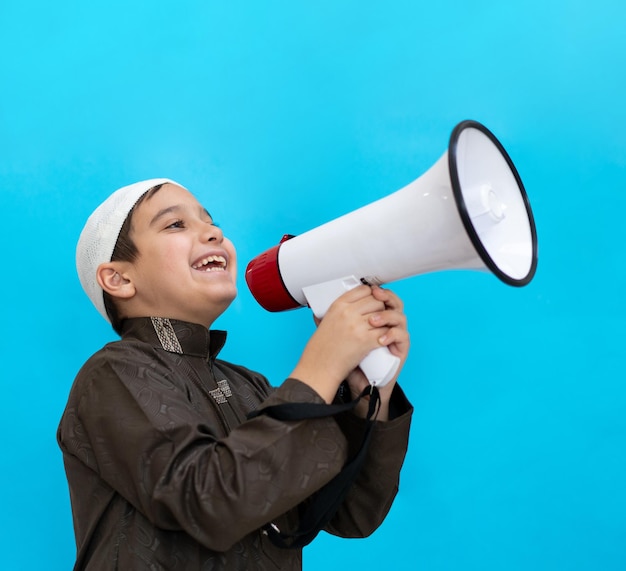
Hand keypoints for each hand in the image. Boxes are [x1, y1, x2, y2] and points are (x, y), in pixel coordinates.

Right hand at [289, 285, 392, 402]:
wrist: (320, 367)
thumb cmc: (320, 348)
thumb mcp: (324, 322)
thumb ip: (335, 311)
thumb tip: (346, 303)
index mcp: (338, 305)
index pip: (363, 289)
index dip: (371, 294)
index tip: (373, 300)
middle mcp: (348, 313)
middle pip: (375, 300)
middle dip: (380, 308)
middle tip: (378, 316)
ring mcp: (358, 326)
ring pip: (383, 315)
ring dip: (385, 321)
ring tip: (382, 327)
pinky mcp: (365, 340)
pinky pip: (384, 331)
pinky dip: (387, 335)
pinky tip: (384, 338)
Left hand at [345, 286, 409, 419]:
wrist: (359, 381)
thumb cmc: (350, 359)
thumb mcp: (340, 339)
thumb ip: (333, 325)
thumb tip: (314, 313)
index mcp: (375, 317)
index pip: (380, 297)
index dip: (377, 290)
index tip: (369, 288)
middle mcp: (387, 324)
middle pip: (393, 302)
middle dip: (384, 298)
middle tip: (375, 298)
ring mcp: (395, 335)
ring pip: (399, 316)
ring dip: (387, 315)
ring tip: (373, 321)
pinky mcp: (400, 349)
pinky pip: (402, 336)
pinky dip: (392, 334)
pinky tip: (381, 339)